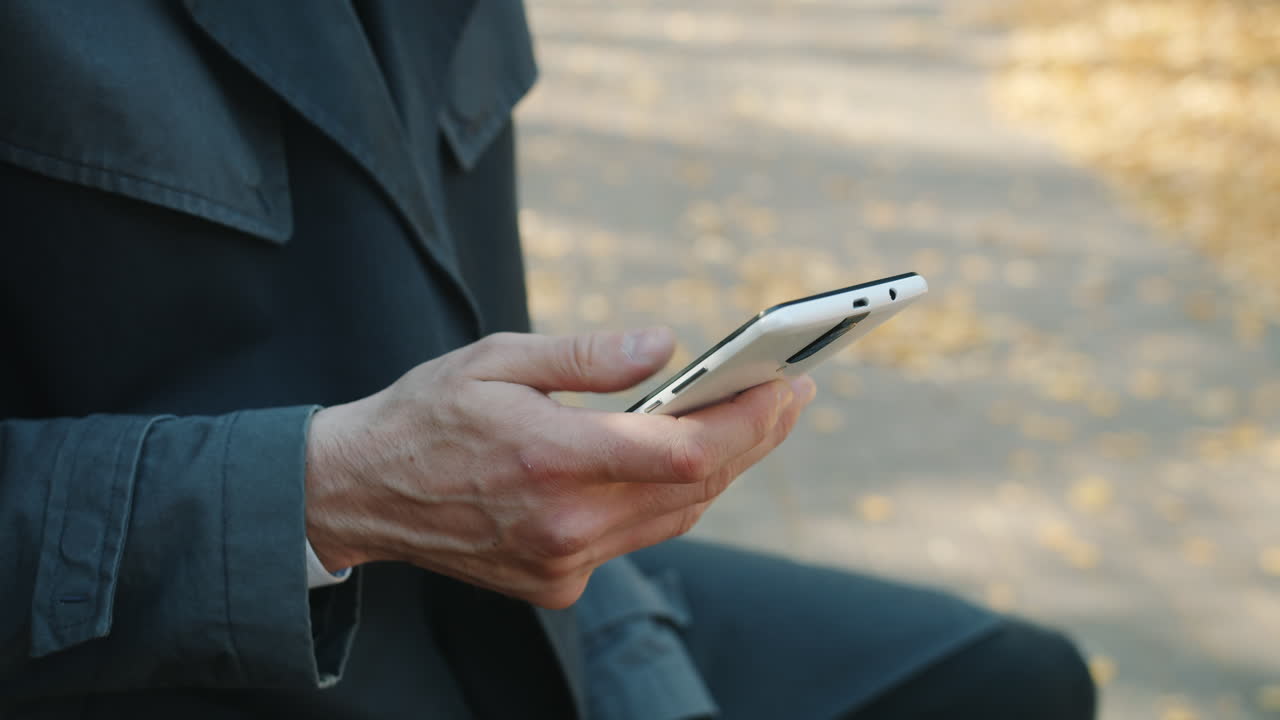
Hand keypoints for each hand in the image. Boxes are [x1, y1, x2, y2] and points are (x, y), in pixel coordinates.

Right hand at [304, 327, 815, 607]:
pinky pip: (635, 540)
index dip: (749, 423)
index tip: (787, 386)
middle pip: (695, 489)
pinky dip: (666, 500)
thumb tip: (666, 346)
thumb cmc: (426, 414)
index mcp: (550, 458)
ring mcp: (561, 562)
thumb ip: (587, 357)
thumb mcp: (497, 358)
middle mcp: (563, 523)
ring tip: (750, 421)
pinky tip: (678, 463)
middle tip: (789, 395)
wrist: (361, 493)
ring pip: (675, 520)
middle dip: (752, 438)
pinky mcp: (557, 582)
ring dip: (719, 472)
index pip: (684, 453)